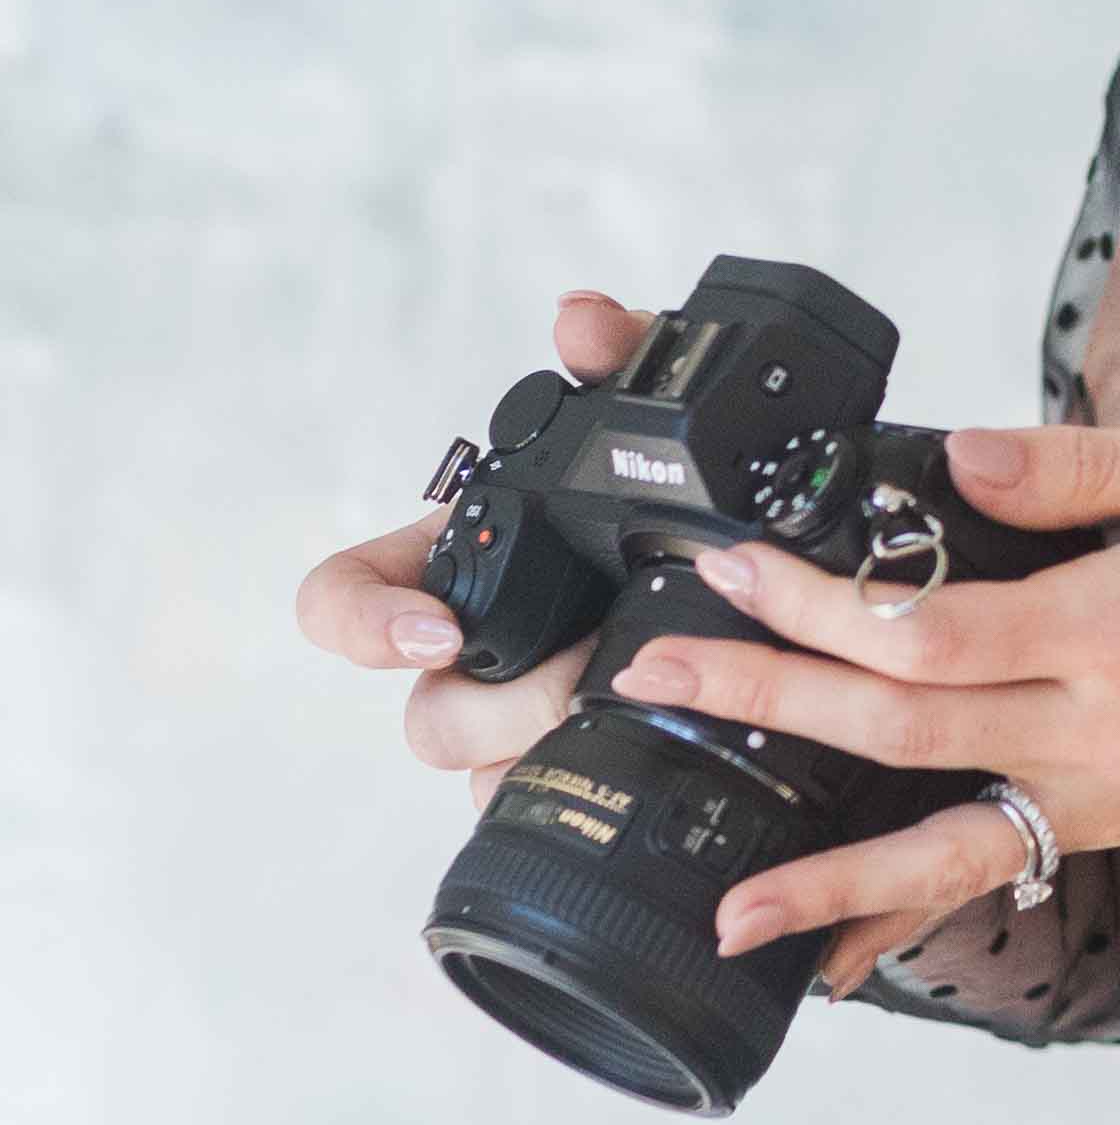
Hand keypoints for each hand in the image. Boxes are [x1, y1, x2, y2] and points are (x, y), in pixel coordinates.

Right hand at [294, 285, 651, 800]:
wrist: (772, 574)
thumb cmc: (675, 489)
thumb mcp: (653, 415)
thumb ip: (620, 352)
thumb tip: (579, 319)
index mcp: (458, 562)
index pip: (341, 601)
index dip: (363, 625)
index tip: (441, 630)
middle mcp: (466, 649)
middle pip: (424, 713)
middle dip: (502, 704)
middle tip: (588, 671)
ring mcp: (510, 718)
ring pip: (479, 772)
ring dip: (544, 749)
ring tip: (630, 702)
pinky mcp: (557, 766)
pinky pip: (533, 805)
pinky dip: (577, 791)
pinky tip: (639, 759)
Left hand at [606, 411, 1119, 996]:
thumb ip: (1075, 466)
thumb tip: (954, 461)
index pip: (932, 632)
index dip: (818, 607)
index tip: (732, 570)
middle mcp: (1107, 732)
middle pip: (905, 732)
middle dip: (771, 704)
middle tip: (659, 681)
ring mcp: (1110, 794)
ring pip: (943, 843)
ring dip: (827, 881)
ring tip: (727, 910)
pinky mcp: (1114, 820)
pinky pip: (996, 872)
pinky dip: (909, 919)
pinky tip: (833, 958)